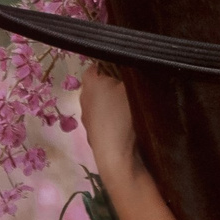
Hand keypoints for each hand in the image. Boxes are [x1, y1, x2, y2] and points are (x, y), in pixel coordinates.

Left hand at [77, 64, 141, 188]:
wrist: (116, 156)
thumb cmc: (123, 115)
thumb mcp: (134, 86)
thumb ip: (133, 73)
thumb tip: (135, 66)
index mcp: (90, 80)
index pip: (100, 63)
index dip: (115, 64)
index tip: (130, 70)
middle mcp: (84, 96)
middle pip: (101, 84)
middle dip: (115, 85)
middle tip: (134, 88)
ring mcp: (87, 117)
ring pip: (103, 103)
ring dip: (115, 104)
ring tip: (133, 108)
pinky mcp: (92, 134)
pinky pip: (105, 120)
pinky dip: (115, 120)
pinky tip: (128, 126)